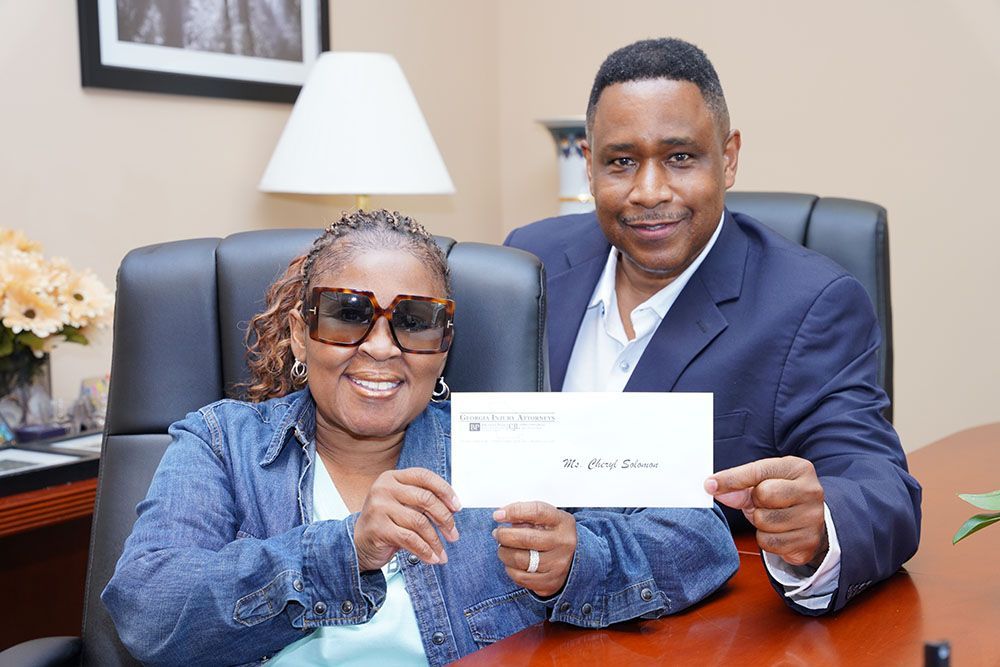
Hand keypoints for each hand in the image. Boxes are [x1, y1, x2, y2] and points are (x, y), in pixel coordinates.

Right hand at [353, 468, 460, 570]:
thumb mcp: (403, 505)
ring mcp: (378, 507)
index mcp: (392, 477)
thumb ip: (422, 501)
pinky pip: (410, 539)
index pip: (425, 476)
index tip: (457, 507)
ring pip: (419, 522)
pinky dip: (425, 550)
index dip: (445, 490)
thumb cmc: (385, 523)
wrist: (358, 544)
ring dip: (435, 541)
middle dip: (445, 519)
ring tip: (442, 553)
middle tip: (453, 534)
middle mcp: (384, 488)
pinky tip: (432, 558)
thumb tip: (453, 509)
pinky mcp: (377, 528)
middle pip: (425, 499)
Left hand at [492, 501, 576, 596]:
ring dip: (504, 553)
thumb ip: (528, 515)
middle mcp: (563, 543)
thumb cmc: (554, 536)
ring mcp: (558, 564)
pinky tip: (511, 563)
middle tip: (497, 533)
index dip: (514, 512)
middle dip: (505, 535)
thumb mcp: (548, 520)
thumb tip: (502, 515)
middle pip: (527, 538)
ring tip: (502, 548)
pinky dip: (510, 569)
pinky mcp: (550, 582)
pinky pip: (521, 577)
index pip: (537, 512)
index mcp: (563, 522)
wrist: (575, 561)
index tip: (498, 515)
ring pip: (521, 559)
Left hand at [705, 456, 827, 566]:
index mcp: (799, 468)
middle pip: (764, 495)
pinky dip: (766, 539)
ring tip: (771, 517)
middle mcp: (811, 491)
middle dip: (755, 502)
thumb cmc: (781, 498)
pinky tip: (778, 532)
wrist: (810, 523)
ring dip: (759, 523)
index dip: (731, 478)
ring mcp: (813, 518)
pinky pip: (769, 543)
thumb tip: (713, 487)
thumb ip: (738, 486)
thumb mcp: (761, 485)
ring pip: (764, 521)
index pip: (758, 471)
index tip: (710, 484)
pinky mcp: (808, 542)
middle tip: (762, 504)